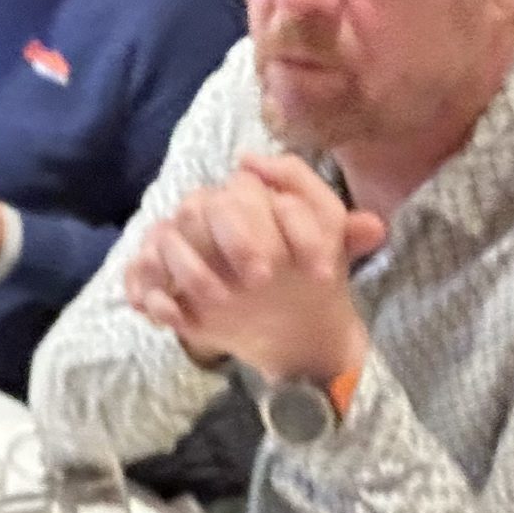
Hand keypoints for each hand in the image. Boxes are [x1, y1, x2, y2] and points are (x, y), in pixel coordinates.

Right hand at [123, 152, 383, 384]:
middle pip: (205, 204)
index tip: (320, 274)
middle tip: (263, 280)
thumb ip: (349, 235)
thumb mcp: (330, 252)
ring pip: (166, 236)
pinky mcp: (159, 281)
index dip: (291, 229)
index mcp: (252, 197)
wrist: (285, 323)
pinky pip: (139, 275)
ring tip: (220, 302)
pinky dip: (149, 294)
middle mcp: (211, 214)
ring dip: (192, 268)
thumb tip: (374, 225)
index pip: (257, 189)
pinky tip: (174, 318)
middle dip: (237, 239)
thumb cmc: (302, 273)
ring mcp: (182, 246)